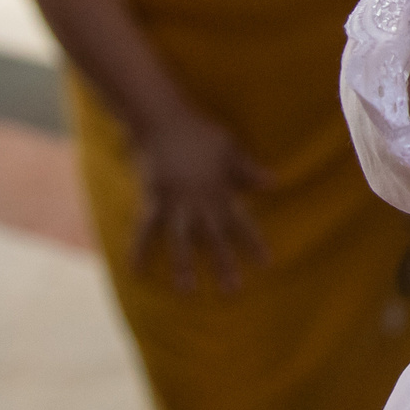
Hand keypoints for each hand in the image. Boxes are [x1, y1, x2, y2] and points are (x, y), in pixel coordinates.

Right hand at [128, 107, 270, 293]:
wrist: (162, 119)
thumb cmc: (199, 131)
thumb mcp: (230, 148)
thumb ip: (248, 170)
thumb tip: (274, 184)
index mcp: (220, 189)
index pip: (241, 220)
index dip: (253, 242)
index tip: (265, 263)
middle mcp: (199, 200)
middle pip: (213, 237)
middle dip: (223, 263)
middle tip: (232, 290)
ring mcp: (174, 201)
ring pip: (181, 239)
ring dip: (184, 266)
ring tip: (187, 290)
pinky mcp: (151, 198)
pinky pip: (145, 229)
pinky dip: (139, 249)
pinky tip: (135, 271)